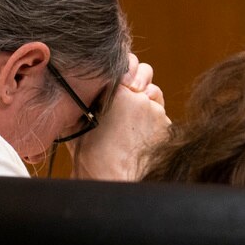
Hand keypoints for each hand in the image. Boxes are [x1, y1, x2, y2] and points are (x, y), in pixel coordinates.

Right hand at [68, 53, 170, 180]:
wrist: (114, 182)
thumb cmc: (92, 157)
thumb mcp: (77, 123)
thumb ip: (84, 101)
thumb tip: (83, 91)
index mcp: (117, 90)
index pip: (128, 61)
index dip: (125, 67)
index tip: (122, 76)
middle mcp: (140, 96)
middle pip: (145, 74)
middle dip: (138, 81)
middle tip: (129, 95)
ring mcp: (156, 111)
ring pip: (154, 94)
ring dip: (146, 101)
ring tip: (132, 120)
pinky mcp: (167, 126)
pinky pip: (161, 115)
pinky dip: (153, 121)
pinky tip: (141, 135)